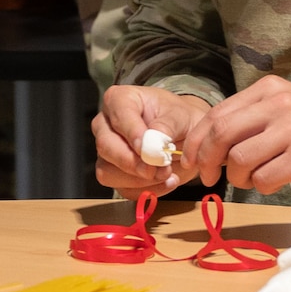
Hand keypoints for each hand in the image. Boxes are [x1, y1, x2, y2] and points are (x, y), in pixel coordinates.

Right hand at [94, 85, 209, 196]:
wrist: (185, 136)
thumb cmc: (178, 119)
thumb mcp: (180, 116)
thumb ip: (167, 125)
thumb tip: (154, 141)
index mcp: (119, 100)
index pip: (118, 116)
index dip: (132, 133)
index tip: (148, 148)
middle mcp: (106, 125)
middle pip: (105, 146)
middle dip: (133, 162)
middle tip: (160, 168)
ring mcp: (107, 151)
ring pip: (108, 172)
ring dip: (140, 180)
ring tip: (167, 173)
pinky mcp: (113, 174)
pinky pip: (121, 189)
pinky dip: (146, 191)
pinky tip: (166, 182)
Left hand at [182, 75, 290, 195]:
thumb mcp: (285, 110)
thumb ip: (250, 120)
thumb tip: (207, 145)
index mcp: (269, 89)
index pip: (217, 113)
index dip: (198, 141)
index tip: (192, 160)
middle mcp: (279, 104)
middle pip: (222, 133)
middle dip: (207, 160)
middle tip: (208, 178)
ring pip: (239, 159)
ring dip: (236, 177)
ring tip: (250, 179)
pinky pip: (264, 179)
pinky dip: (261, 186)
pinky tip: (273, 182)